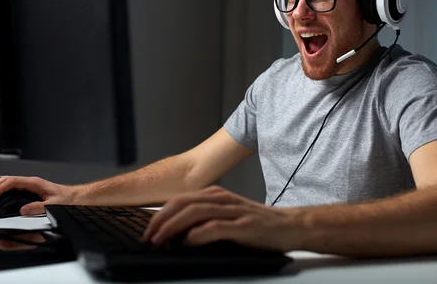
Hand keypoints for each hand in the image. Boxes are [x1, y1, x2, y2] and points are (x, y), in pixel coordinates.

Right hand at [0, 176, 75, 215]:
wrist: (74, 197)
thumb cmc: (66, 199)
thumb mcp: (53, 205)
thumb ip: (38, 207)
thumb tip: (23, 210)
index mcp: (35, 183)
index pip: (12, 181)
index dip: (0, 188)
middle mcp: (31, 182)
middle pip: (7, 180)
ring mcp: (30, 185)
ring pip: (9, 183)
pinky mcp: (30, 190)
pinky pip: (13, 189)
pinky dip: (3, 192)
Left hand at [143, 186, 301, 251]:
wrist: (288, 225)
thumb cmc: (256, 224)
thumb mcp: (226, 216)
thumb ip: (204, 220)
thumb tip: (175, 234)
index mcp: (215, 195)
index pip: (179, 200)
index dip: (160, 215)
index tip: (148, 231)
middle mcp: (222, 198)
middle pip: (183, 203)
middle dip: (161, 220)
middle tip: (148, 237)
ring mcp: (233, 210)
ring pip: (195, 212)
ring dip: (174, 226)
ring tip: (161, 240)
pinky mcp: (244, 226)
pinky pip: (217, 226)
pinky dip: (199, 234)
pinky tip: (189, 241)